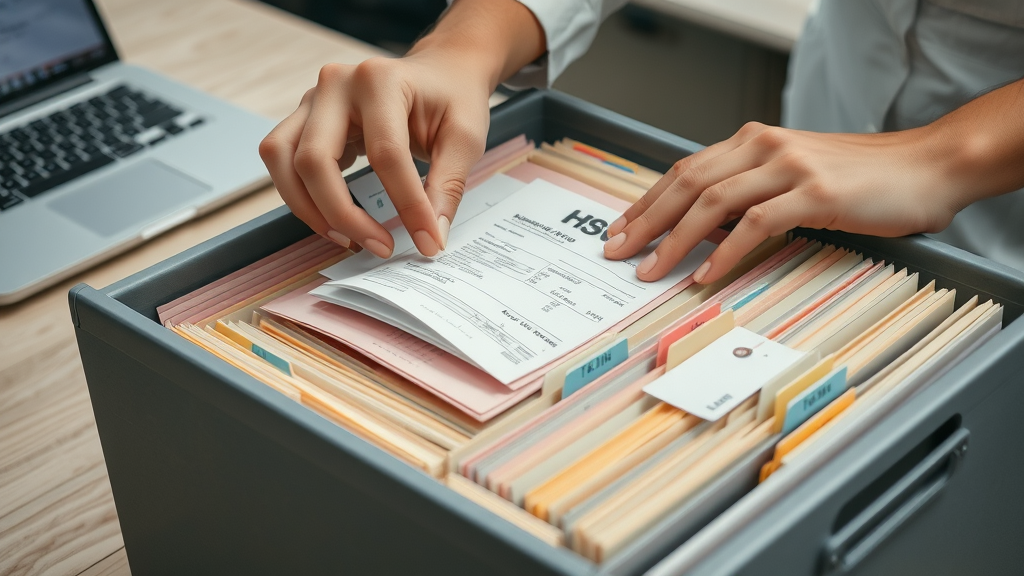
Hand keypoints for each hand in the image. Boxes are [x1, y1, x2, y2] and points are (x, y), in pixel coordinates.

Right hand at [258, 0, 544, 258]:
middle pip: (314, 159)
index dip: (406, 205)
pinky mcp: (304, 117)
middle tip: (382, 247)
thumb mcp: (465, 137)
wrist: (439, 72)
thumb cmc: (452, 99)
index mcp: (380, 80)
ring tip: (348, 240)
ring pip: (282, 161)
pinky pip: (281, 160)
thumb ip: (448, 185)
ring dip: (308, 209)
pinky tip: (334, 218)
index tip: (428, 241)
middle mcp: (337, 84)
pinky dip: (300, 195)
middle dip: (344, 215)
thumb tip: (431, 236)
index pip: (385, 154)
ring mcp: (313, 99)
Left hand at [602, 122, 970, 283]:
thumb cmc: (862, 177)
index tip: (621, 230)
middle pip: (686, 182)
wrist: (928, 167)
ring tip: (651, 270)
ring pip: (712, 202)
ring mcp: (790, 167)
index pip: (684, 170)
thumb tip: (703, 227)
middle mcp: (764, 145)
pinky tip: (703, 274)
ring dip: (674, 240)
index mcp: (754, 140)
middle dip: (644, 220)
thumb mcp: (794, 175)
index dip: (647, 202)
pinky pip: (755, 223)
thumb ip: (750, 191)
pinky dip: (723, 252)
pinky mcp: (816, 194)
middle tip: (617, 252)